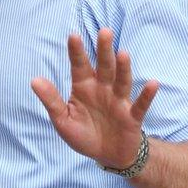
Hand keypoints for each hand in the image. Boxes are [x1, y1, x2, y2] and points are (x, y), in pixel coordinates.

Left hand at [30, 28, 158, 168]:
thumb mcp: (62, 119)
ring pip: (122, 81)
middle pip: (104, 67)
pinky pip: (141, 105)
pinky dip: (146, 95)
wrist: (107, 155)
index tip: (73, 35)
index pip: (79, 66)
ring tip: (123, 54)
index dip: (76, 52)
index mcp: (83, 87)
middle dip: (104, 50)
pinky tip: (153, 83)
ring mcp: (119, 101)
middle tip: (104, 31)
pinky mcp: (132, 117)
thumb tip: (34, 81)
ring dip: (123, 68)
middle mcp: (102, 89)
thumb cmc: (84, 134)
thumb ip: (51, 100)